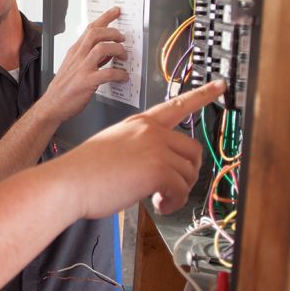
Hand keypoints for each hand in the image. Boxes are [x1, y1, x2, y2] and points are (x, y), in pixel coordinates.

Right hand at [35, 7, 128, 124]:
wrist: (52, 105)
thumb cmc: (63, 88)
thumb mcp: (73, 66)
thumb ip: (89, 58)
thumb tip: (107, 53)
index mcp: (75, 51)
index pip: (90, 28)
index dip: (105, 18)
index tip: (115, 11)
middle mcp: (78, 56)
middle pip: (96, 33)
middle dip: (113, 32)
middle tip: (122, 38)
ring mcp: (82, 68)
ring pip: (102, 48)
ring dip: (117, 49)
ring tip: (123, 55)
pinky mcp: (87, 82)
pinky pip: (107, 73)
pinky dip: (119, 74)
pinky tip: (123, 76)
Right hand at [50, 81, 225, 218]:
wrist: (69, 182)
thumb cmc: (84, 170)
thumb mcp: (114, 146)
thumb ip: (139, 149)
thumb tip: (154, 168)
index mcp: (140, 123)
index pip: (177, 104)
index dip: (202, 95)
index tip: (220, 86)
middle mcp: (151, 131)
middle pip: (193, 149)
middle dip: (187, 173)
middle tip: (169, 188)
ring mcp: (156, 148)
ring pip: (190, 172)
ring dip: (178, 192)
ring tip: (158, 199)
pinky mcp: (158, 169)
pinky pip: (181, 190)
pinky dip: (173, 203)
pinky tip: (157, 204)